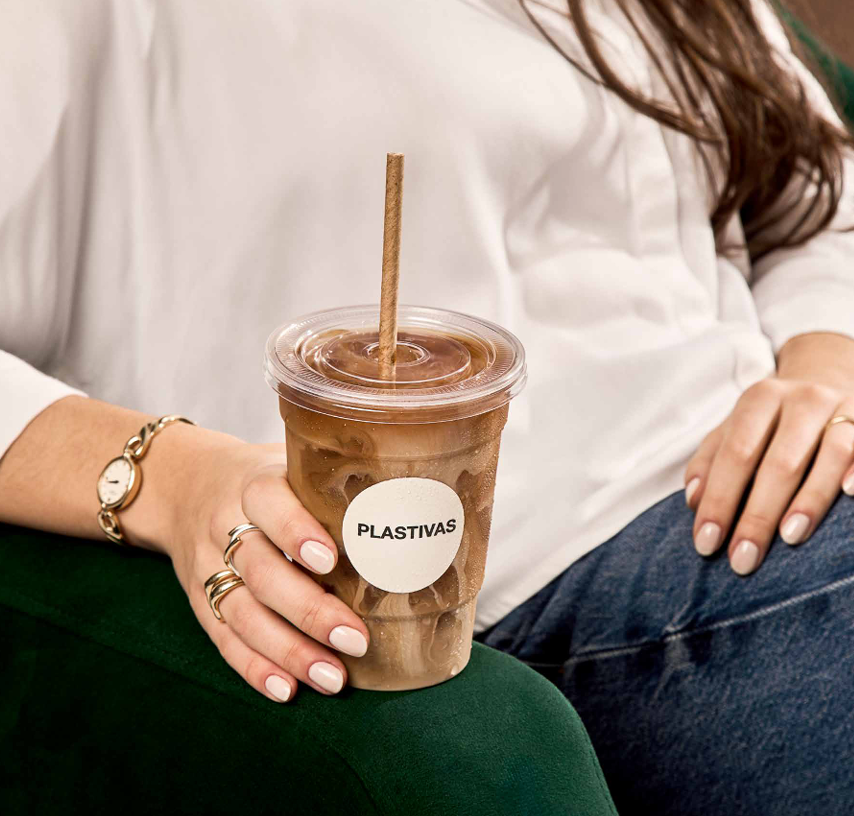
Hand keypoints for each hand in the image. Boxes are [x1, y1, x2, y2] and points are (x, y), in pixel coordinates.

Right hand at [162, 437, 369, 702]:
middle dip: (309, 610)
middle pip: (261, 571)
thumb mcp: (290, 463)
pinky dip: (254, 667)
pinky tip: (287, 689)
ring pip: (242, 613)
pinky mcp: (199, 599)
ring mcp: (207, 566)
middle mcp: (224, 525)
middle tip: (356, 639)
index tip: (332, 560)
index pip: (269, 504)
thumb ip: (335, 483)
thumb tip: (419, 506)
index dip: (297, 532)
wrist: (187, 486)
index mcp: (252, 484)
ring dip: (288, 651)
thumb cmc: (266, 480)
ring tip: (332, 677)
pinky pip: (222, 638)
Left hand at [684, 376, 853, 574]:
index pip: (734, 455)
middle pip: (778, 462)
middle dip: (757, 516)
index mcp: (759, 400)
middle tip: (743, 558)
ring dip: (810, 500)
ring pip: (831, 455)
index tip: (706, 542)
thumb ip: (709, 462)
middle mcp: (802, 401)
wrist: (826, 382)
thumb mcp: (734, 431)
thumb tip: (694, 501)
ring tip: (789, 538)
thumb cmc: (770, 423)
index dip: (719, 500)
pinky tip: (849, 494)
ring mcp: (842, 410)